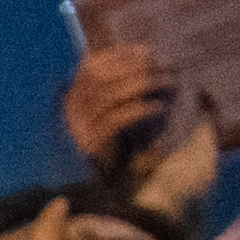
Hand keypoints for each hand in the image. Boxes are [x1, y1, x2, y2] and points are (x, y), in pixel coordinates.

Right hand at [62, 39, 189, 175]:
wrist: (104, 189)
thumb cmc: (114, 144)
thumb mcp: (110, 112)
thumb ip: (118, 89)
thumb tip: (143, 59)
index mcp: (74, 98)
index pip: (90, 66)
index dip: (118, 54)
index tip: (146, 50)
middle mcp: (72, 111)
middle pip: (99, 77)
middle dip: (133, 67)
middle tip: (163, 66)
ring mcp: (80, 128)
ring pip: (108, 95)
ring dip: (142, 84)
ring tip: (166, 82)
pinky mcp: (93, 145)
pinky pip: (116, 119)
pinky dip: (139, 109)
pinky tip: (158, 108)